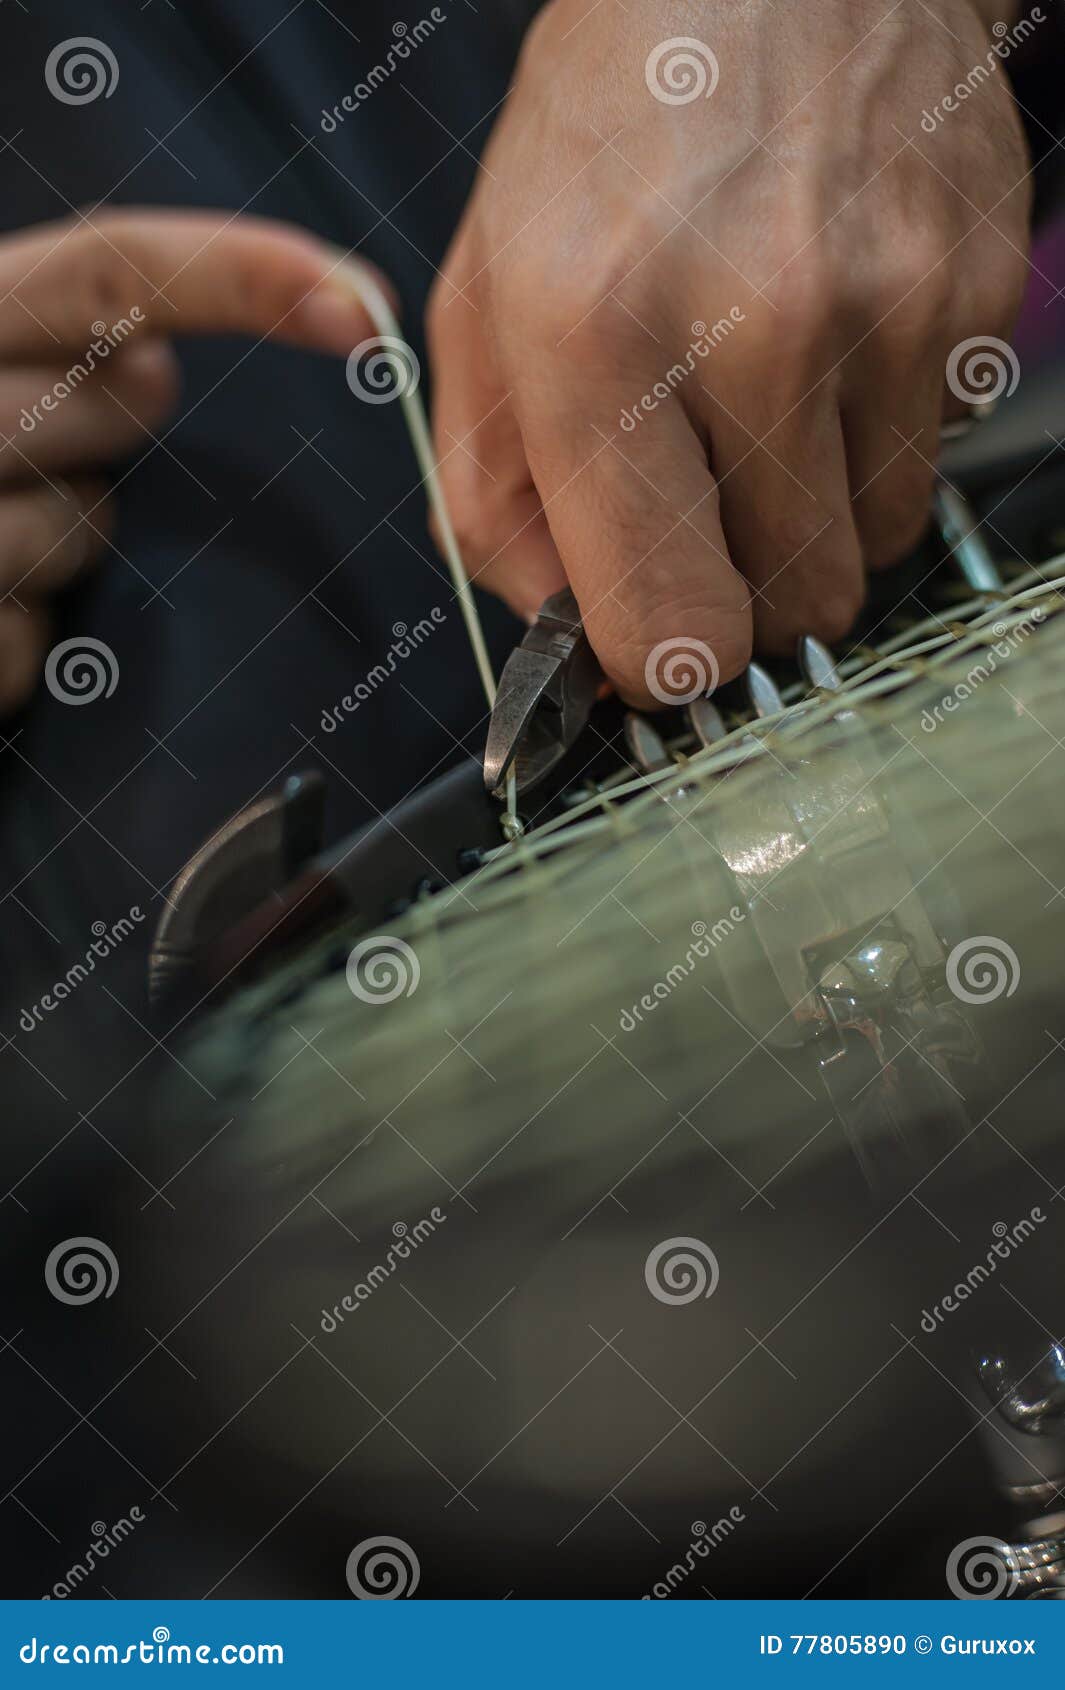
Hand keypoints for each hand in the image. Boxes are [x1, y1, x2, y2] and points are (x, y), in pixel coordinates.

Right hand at [0, 210, 384, 712]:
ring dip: (60, 549)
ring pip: (78, 529)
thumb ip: (63, 350)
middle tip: (60, 446)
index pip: (110, 264)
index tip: (363, 311)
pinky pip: (26, 643)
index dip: (246, 274)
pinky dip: (17, 645)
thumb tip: (159, 355)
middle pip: (120, 393)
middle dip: (121, 423)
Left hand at [428, 0, 1031, 704]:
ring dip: (815, 514)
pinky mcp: (970, 292)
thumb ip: (495, 488)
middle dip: (743, 583)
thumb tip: (560, 628)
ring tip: (766, 397)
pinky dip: (874, 438)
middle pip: (790, 609)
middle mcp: (752, 327)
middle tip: (707, 492)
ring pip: (870, 549)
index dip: (663, 664)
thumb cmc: (611, 126)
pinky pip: (928, 460)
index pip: (672, 629)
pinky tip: (828, 342)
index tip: (658, 637)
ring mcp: (883, 308)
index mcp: (595, 336)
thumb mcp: (484, 295)